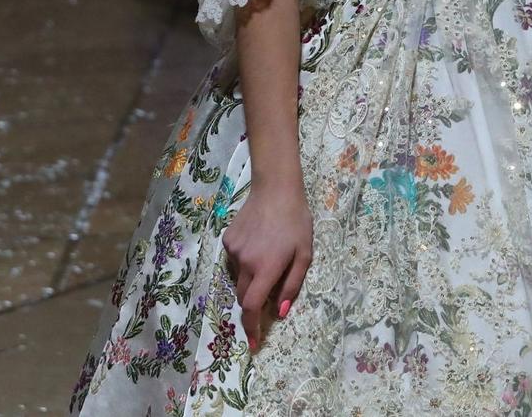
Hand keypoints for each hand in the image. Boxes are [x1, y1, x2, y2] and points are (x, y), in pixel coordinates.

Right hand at [221, 178, 311, 353]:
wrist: (275, 189)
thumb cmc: (296, 221)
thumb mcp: (304, 254)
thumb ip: (292, 285)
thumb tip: (281, 312)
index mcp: (266, 268)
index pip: (252, 306)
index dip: (251, 327)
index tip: (252, 343)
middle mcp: (245, 263)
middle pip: (244, 295)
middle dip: (254, 300)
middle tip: (269, 287)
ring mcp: (233, 251)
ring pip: (239, 277)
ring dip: (251, 277)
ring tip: (268, 254)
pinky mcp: (227, 240)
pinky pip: (235, 260)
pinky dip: (245, 260)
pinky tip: (258, 241)